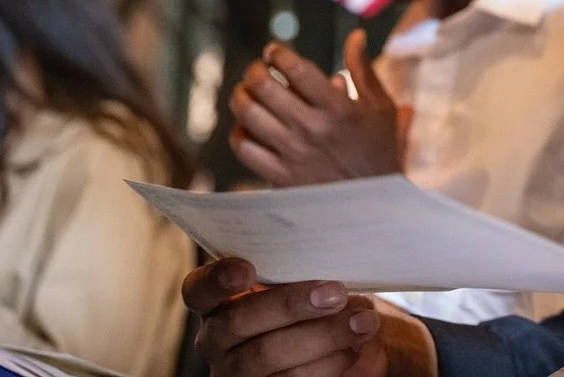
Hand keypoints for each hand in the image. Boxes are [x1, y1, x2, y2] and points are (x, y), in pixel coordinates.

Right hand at [183, 258, 385, 376]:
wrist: (334, 340)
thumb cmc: (312, 292)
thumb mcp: (300, 268)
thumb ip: (293, 245)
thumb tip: (307, 203)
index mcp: (217, 301)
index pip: (199, 289)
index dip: (218, 278)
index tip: (248, 268)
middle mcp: (217, 339)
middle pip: (240, 323)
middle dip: (290, 305)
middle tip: (336, 293)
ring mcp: (236, 372)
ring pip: (268, 357)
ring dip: (323, 336)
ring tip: (364, 321)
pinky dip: (329, 362)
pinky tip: (355, 346)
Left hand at [230, 30, 412, 186]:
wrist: (375, 206)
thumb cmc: (380, 151)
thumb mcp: (380, 108)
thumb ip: (364, 70)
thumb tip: (356, 34)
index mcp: (339, 109)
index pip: (298, 70)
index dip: (279, 54)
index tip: (274, 51)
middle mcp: (313, 130)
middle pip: (266, 88)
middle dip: (254, 70)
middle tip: (257, 68)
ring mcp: (294, 155)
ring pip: (249, 115)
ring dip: (241, 96)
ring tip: (245, 91)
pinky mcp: (280, 177)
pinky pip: (246, 148)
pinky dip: (239, 132)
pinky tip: (247, 125)